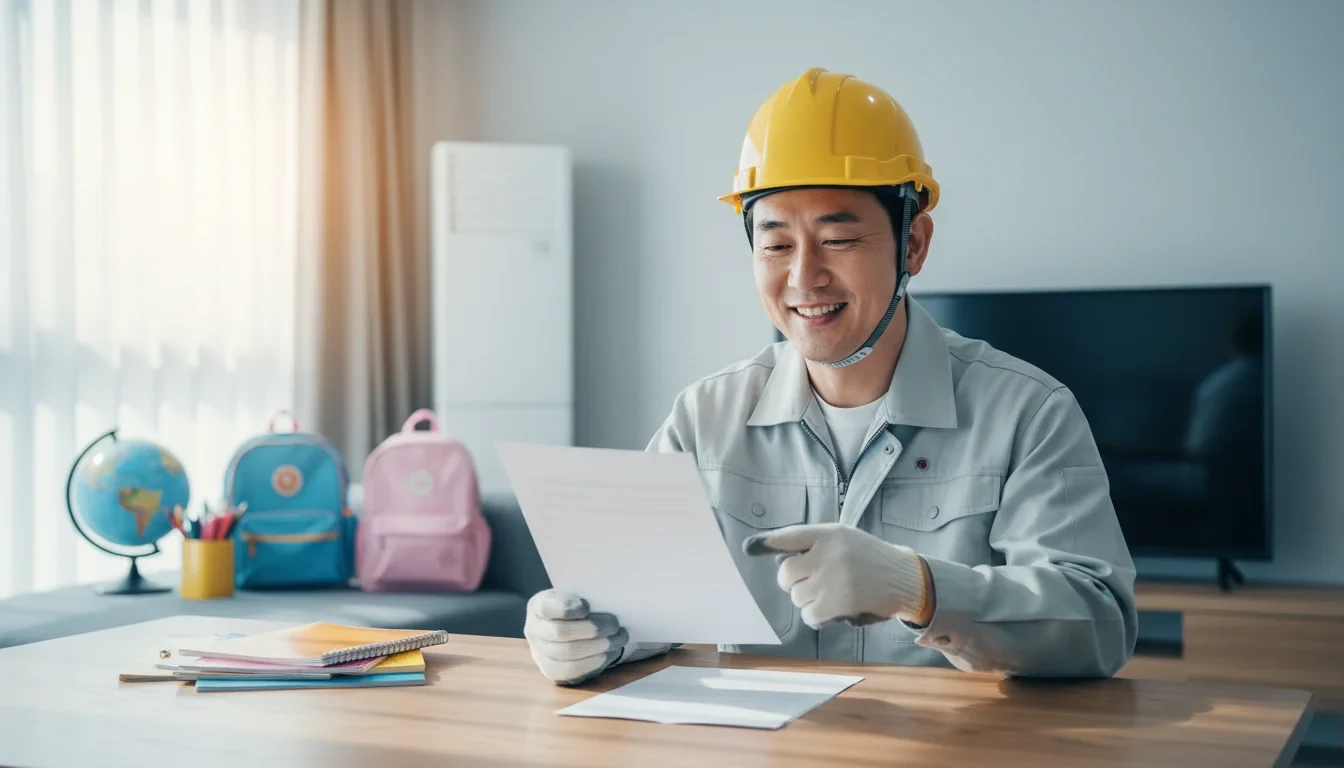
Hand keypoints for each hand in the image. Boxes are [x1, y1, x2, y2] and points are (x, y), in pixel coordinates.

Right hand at [524, 589, 629, 684]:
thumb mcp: (577, 594)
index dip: (567, 608)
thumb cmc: (577, 607)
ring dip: (598, 647)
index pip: (547, 607)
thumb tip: (607, 599)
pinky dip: (593, 662)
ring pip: (567, 654)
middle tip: (614, 625)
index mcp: (538, 605)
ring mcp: (539, 653)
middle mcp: (534, 630)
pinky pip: (571, 671)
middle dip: (592, 629)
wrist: (570, 628)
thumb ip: (586, 595)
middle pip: (560, 632)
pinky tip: (609, 653)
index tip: (587, 606)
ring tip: (619, 638)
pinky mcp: (551, 671)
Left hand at [743, 523, 930, 627]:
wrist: (906, 579)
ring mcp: (833, 579)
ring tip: (834, 592)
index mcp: (829, 533)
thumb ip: (813, 544)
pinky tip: (834, 608)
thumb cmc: (869, 559)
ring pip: (797, 597)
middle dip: (792, 582)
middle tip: (812, 581)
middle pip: (785, 574)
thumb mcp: (845, 539)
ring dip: (809, 599)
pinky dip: (817, 615)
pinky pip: (809, 615)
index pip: (789, 537)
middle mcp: (829, 553)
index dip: (767, 543)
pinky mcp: (838, 603)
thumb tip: (775, 558)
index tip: (749, 547)